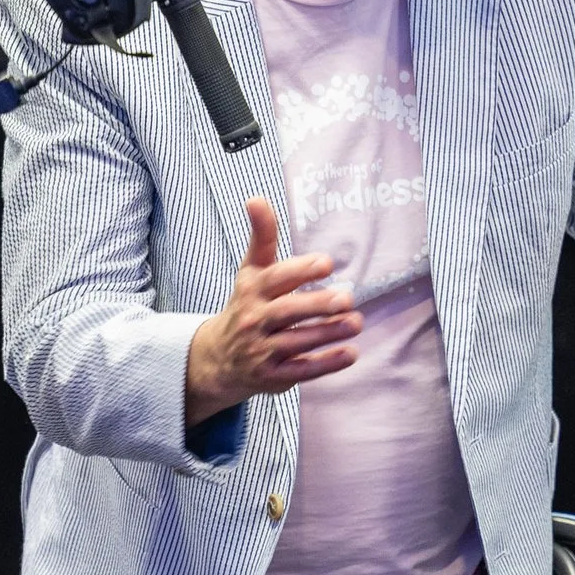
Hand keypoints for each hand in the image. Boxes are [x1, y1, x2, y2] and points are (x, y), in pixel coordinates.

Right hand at [186, 199, 362, 425]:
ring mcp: (262, 350)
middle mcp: (254, 319)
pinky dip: (326, 363)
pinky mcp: (273, 376)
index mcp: (251, 290)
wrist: (218, 358)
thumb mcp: (251, 271)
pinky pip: (302, 370)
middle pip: (287, 312)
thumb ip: (261, 236)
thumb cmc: (247, 305)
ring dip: (329, 333)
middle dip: (318, 305)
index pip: (275, 278)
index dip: (300, 270)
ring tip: (356, 323)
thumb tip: (256, 197)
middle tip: (348, 298)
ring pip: (297, 341)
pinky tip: (351, 354)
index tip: (327, 264)